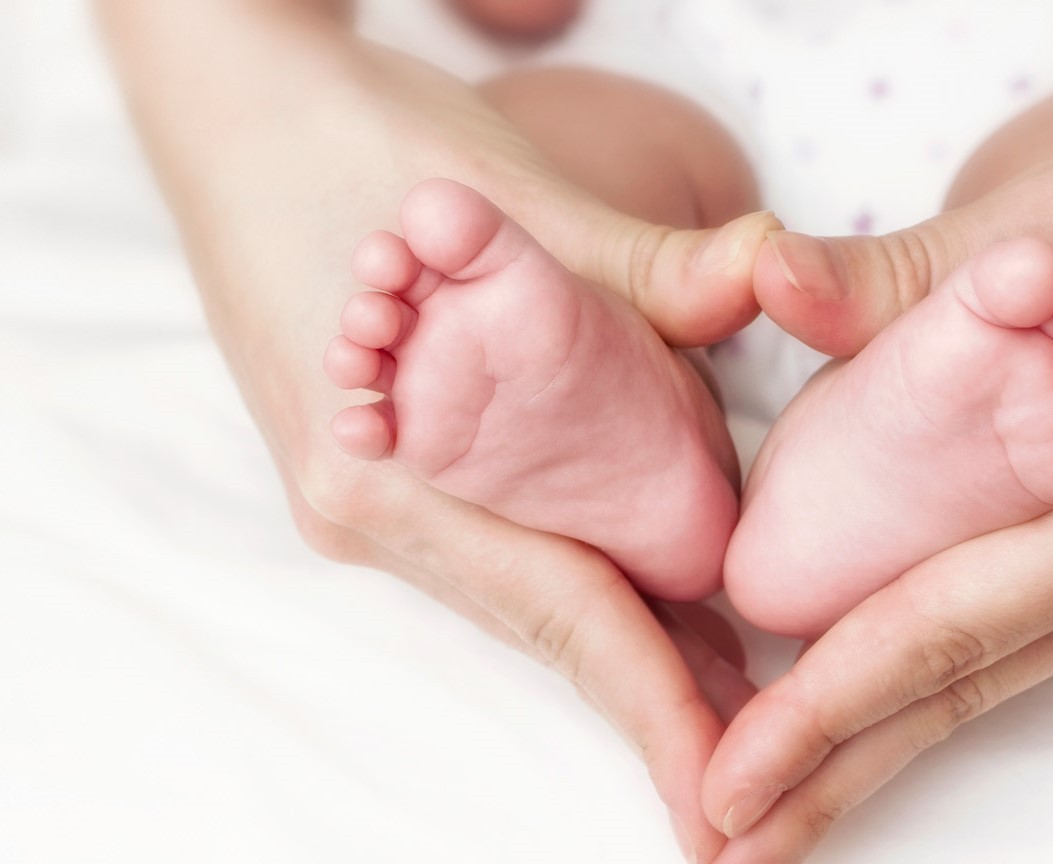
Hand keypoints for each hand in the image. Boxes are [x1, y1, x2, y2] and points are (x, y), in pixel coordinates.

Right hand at [99, 2, 767, 858]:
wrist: (237, 108)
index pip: (560, 610)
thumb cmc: (355, 143)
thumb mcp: (505, 197)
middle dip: (655, 689)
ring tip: (727, 690)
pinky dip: (579, 568)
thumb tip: (767, 282)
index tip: (722, 800)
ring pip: (525, 585)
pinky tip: (642, 581)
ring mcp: (375, 491)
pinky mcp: (385, 462)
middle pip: (547, 617)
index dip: (652, 705)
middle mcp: (377, 507)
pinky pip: (499, 541)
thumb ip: (646, 262)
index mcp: (392, 472)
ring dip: (624, 632)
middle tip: (760, 759)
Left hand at [702, 55, 1052, 861]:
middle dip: (844, 761)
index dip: (829, 712)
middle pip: (975, 682)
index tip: (733, 781)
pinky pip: (1051, 618)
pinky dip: (959, 658)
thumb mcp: (1052, 216)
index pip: (951, 629)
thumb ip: (894, 271)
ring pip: (1011, 662)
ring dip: (893, 725)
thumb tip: (761, 273)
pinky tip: (894, 680)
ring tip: (791, 783)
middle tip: (731, 828)